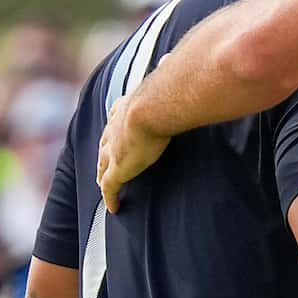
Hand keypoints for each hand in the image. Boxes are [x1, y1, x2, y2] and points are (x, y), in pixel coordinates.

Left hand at [96, 92, 168, 212]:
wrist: (152, 108)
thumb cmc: (165, 98)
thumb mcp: (168, 95)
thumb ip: (177, 96)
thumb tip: (195, 89)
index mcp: (126, 109)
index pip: (115, 120)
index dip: (114, 128)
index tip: (113, 131)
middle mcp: (115, 129)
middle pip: (105, 145)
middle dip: (104, 153)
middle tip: (103, 163)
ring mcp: (113, 150)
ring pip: (103, 166)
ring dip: (103, 175)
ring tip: (103, 183)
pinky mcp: (117, 170)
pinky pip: (110, 188)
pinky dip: (111, 198)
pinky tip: (114, 208)